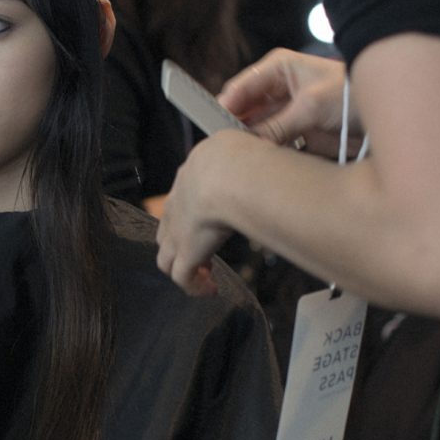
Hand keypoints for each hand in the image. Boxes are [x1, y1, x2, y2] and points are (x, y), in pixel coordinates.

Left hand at [155, 130, 257, 295]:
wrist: (230, 173)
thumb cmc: (244, 158)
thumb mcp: (244, 150)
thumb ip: (252, 157)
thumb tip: (272, 153)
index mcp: (191, 176)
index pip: (183, 199)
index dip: (194, 216)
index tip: (212, 225)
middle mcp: (177, 204)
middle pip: (167, 230)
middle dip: (183, 243)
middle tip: (206, 253)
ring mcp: (177, 230)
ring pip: (167, 256)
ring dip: (186, 267)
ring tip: (207, 274)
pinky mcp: (185, 251)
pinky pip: (181, 277)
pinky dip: (194, 286)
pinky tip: (210, 289)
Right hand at [218, 48, 355, 154]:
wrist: (387, 113)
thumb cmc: (353, 93)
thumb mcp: (312, 106)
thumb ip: (276, 125)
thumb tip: (248, 144)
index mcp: (277, 69)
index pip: (239, 89)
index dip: (225, 108)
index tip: (214, 129)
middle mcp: (277, 89)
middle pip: (243, 111)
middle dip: (235, 128)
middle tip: (225, 148)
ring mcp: (284, 112)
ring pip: (255, 130)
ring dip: (250, 143)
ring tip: (240, 159)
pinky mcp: (294, 132)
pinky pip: (270, 144)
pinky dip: (265, 153)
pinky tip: (259, 163)